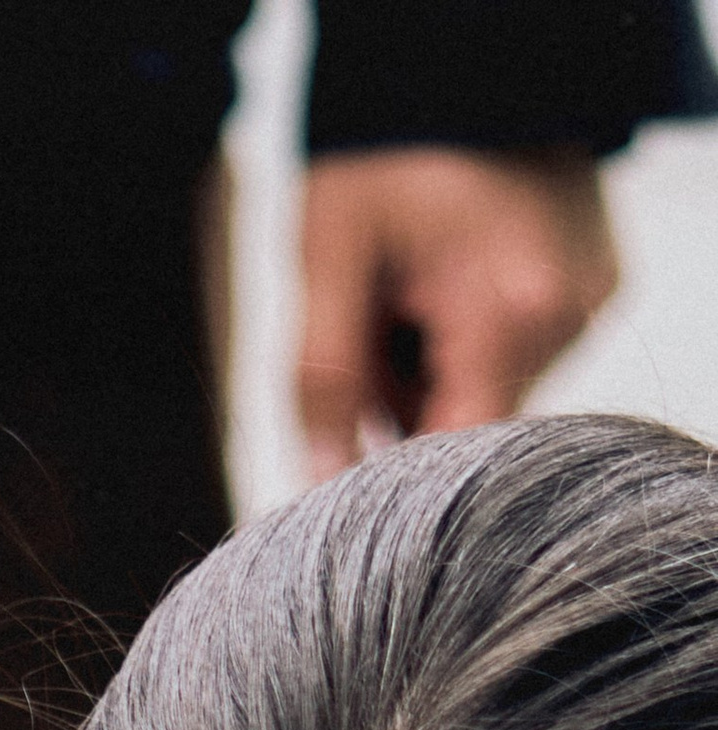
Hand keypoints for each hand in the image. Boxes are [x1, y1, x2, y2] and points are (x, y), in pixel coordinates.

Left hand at [297, 149, 617, 479]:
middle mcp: (570, 314)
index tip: (341, 444)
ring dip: (431, 373)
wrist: (459, 63)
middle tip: (368, 324)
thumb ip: (320, 377)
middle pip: (470, 423)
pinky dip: (468, 342)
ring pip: (490, 393)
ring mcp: (591, 301)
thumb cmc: (384, 146)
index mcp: (512, 307)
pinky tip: (446, 287)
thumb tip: (319, 482)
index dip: (391, 467)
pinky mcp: (595, 289)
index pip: (453, 446)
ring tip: (406, 296)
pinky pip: (518, 355)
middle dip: (403, 402)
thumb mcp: (329, 254)